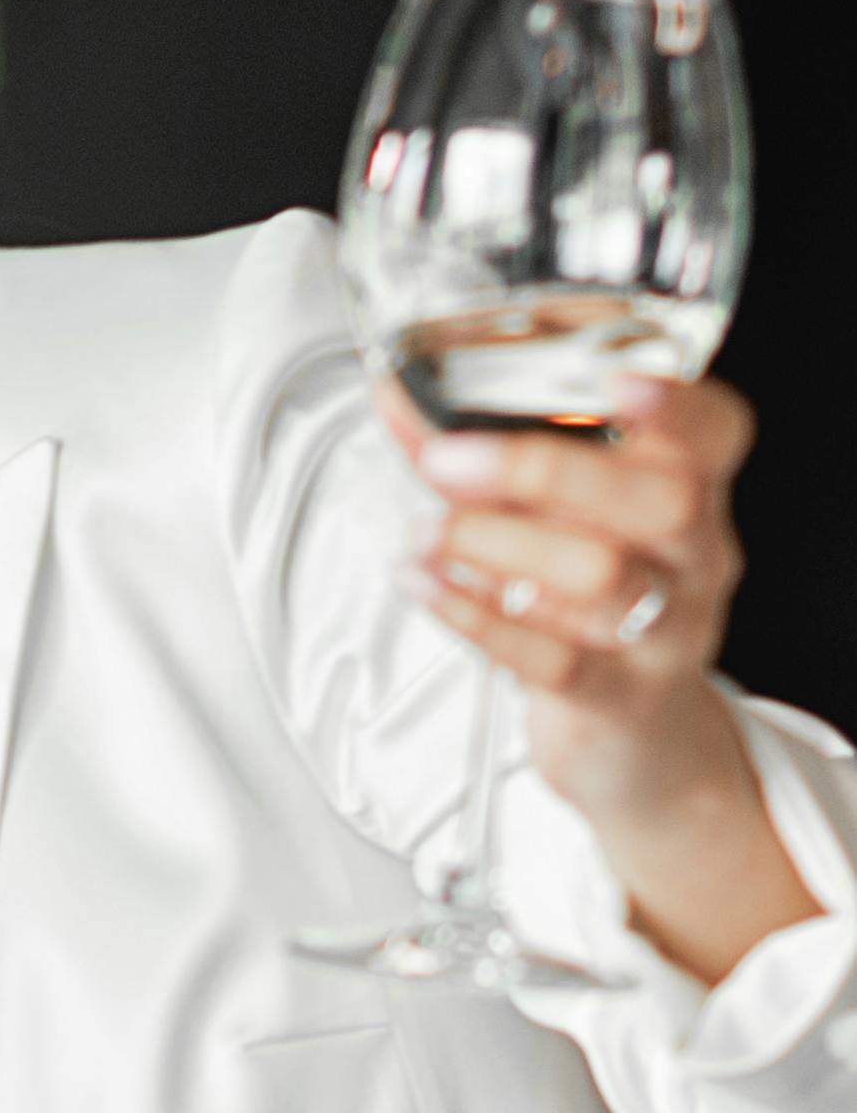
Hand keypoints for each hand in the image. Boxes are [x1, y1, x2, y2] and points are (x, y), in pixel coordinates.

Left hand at [403, 377, 815, 982]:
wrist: (634, 736)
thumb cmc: (587, 602)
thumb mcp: (552, 519)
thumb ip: (483, 451)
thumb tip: (398, 392)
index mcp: (691, 491)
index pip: (715, 432)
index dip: (677, 403)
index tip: (615, 376)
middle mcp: (692, 558)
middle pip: (664, 499)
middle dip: (546, 469)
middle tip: (446, 458)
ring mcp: (664, 633)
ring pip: (605, 576)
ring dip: (498, 543)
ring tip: (424, 531)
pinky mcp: (615, 699)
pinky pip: (555, 659)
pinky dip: (477, 618)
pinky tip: (425, 583)